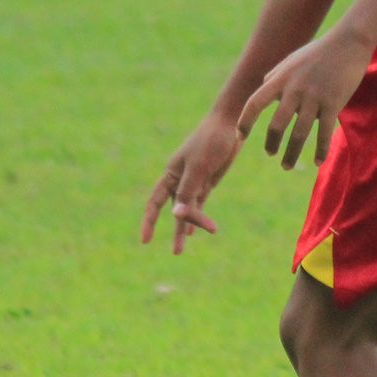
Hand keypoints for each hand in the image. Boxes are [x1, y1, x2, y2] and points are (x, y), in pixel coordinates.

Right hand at [141, 111, 244, 254]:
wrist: (231, 124)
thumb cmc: (211, 141)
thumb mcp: (198, 167)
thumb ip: (187, 191)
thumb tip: (176, 216)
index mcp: (171, 173)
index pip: (155, 202)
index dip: (149, 221)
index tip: (145, 240)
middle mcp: (179, 179)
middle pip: (175, 210)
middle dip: (174, 230)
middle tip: (177, 253)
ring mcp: (194, 181)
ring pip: (187, 209)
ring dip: (186, 228)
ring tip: (179, 250)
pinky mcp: (208, 181)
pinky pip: (198, 203)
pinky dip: (197, 217)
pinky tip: (194, 231)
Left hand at [239, 26, 374, 169]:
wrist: (348, 42)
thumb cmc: (318, 52)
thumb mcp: (291, 60)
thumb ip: (275, 74)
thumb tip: (263, 87)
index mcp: (280, 79)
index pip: (255, 103)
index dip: (245, 122)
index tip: (240, 137)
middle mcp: (294, 89)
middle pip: (277, 125)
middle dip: (271, 144)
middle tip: (271, 154)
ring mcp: (314, 97)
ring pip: (299, 134)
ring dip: (291, 153)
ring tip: (286, 166)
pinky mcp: (333, 103)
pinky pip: (324, 132)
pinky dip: (320, 150)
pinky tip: (317, 162)